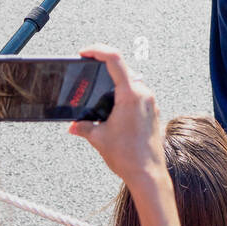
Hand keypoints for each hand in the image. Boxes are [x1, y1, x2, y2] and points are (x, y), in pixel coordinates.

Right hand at [68, 45, 165, 183]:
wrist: (148, 174)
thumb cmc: (127, 157)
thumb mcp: (98, 138)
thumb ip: (83, 127)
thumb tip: (73, 126)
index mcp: (130, 95)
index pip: (114, 59)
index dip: (97, 50)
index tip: (85, 52)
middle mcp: (144, 94)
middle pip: (123, 69)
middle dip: (105, 68)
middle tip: (89, 73)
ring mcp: (151, 102)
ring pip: (132, 81)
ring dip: (116, 83)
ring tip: (100, 94)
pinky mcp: (153, 111)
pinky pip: (138, 94)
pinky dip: (125, 95)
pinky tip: (114, 109)